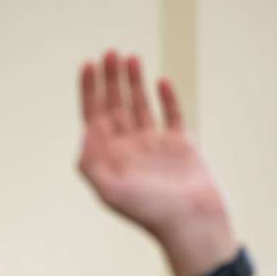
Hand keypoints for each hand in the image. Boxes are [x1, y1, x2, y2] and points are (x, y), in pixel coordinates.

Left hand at [77, 50, 236, 275]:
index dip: (89, 90)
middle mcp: (128, 148)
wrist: (192, 223)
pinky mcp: (181, 145)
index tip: (88, 64)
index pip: (93, 116)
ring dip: (134, 82)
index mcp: (109, 157)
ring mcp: (155, 145)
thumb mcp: (110, 190)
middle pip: (115, 105)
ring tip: (130, 57)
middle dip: (110, 79)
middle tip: (110, 52)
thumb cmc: (150, 212)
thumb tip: (84, 132)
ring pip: (141, 105)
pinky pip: (172, 115)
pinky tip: (160, 81)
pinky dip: (167, 98)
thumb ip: (91, 162)